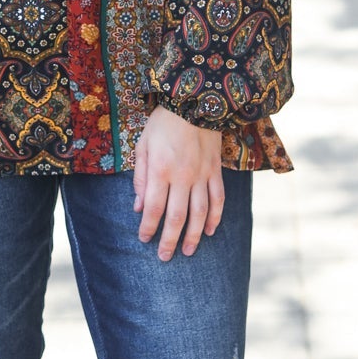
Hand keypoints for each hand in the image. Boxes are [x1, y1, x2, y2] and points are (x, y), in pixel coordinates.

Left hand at [133, 105, 224, 259]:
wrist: (195, 100)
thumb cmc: (163, 123)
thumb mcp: (143, 145)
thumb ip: (141, 178)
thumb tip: (139, 207)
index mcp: (161, 170)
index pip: (154, 208)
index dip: (149, 228)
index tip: (144, 240)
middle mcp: (183, 177)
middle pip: (176, 217)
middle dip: (169, 240)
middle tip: (165, 258)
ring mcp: (202, 175)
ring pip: (200, 213)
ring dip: (194, 235)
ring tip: (188, 251)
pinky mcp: (216, 171)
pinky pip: (218, 199)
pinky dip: (216, 217)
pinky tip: (212, 230)